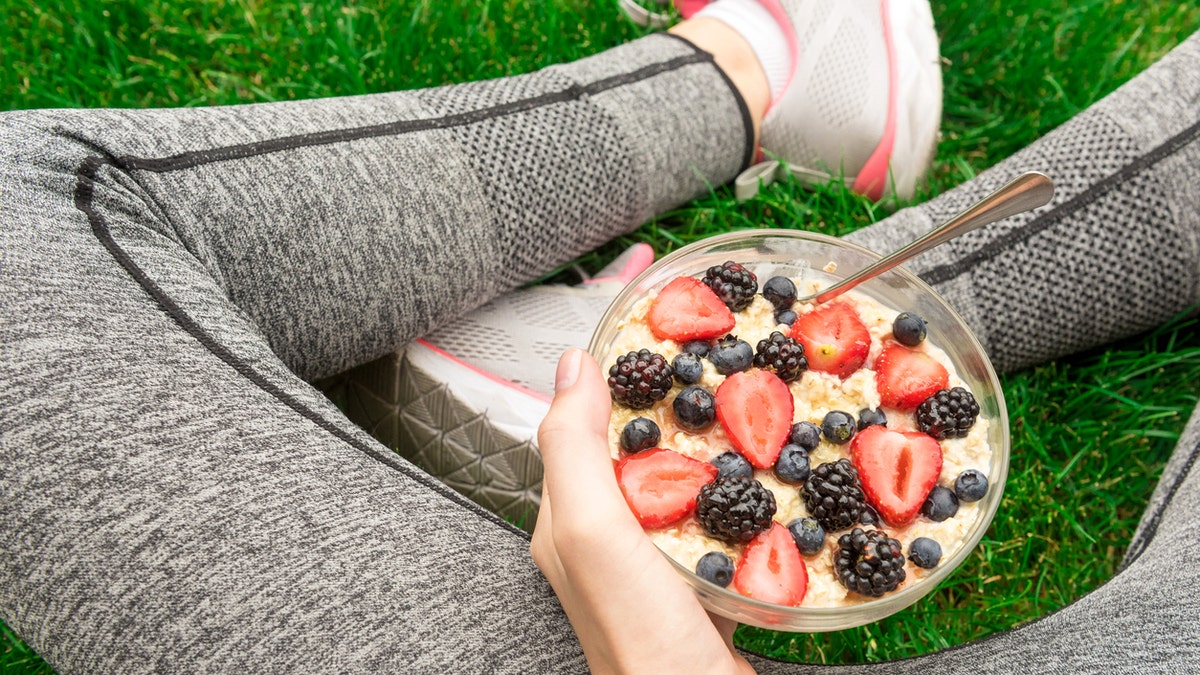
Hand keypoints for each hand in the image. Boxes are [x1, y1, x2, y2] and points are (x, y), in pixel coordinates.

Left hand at [532, 349, 754, 674]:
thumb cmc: (640, 632)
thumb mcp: (594, 529)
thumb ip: (575, 447)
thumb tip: (574, 364)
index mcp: (568, 516)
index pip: (582, 419)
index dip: (614, 365)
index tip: (650, 307)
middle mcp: (605, 536)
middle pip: (635, 442)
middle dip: (668, 392)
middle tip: (710, 345)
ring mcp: (652, 559)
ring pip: (677, 474)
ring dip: (706, 433)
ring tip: (743, 391)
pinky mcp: (697, 577)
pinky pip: (713, 513)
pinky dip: (735, 483)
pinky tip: (763, 471)